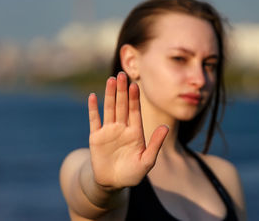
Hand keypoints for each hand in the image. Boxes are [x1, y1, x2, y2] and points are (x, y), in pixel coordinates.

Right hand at [88, 72, 167, 188]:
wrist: (113, 183)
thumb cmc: (133, 174)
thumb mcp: (147, 161)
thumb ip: (156, 144)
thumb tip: (165, 126)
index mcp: (135, 131)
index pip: (135, 111)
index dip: (135, 98)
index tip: (135, 85)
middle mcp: (122, 127)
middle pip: (122, 105)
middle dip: (122, 90)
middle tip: (122, 74)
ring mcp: (109, 131)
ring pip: (109, 108)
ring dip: (109, 94)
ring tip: (111, 80)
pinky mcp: (96, 137)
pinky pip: (94, 120)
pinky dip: (93, 109)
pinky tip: (93, 96)